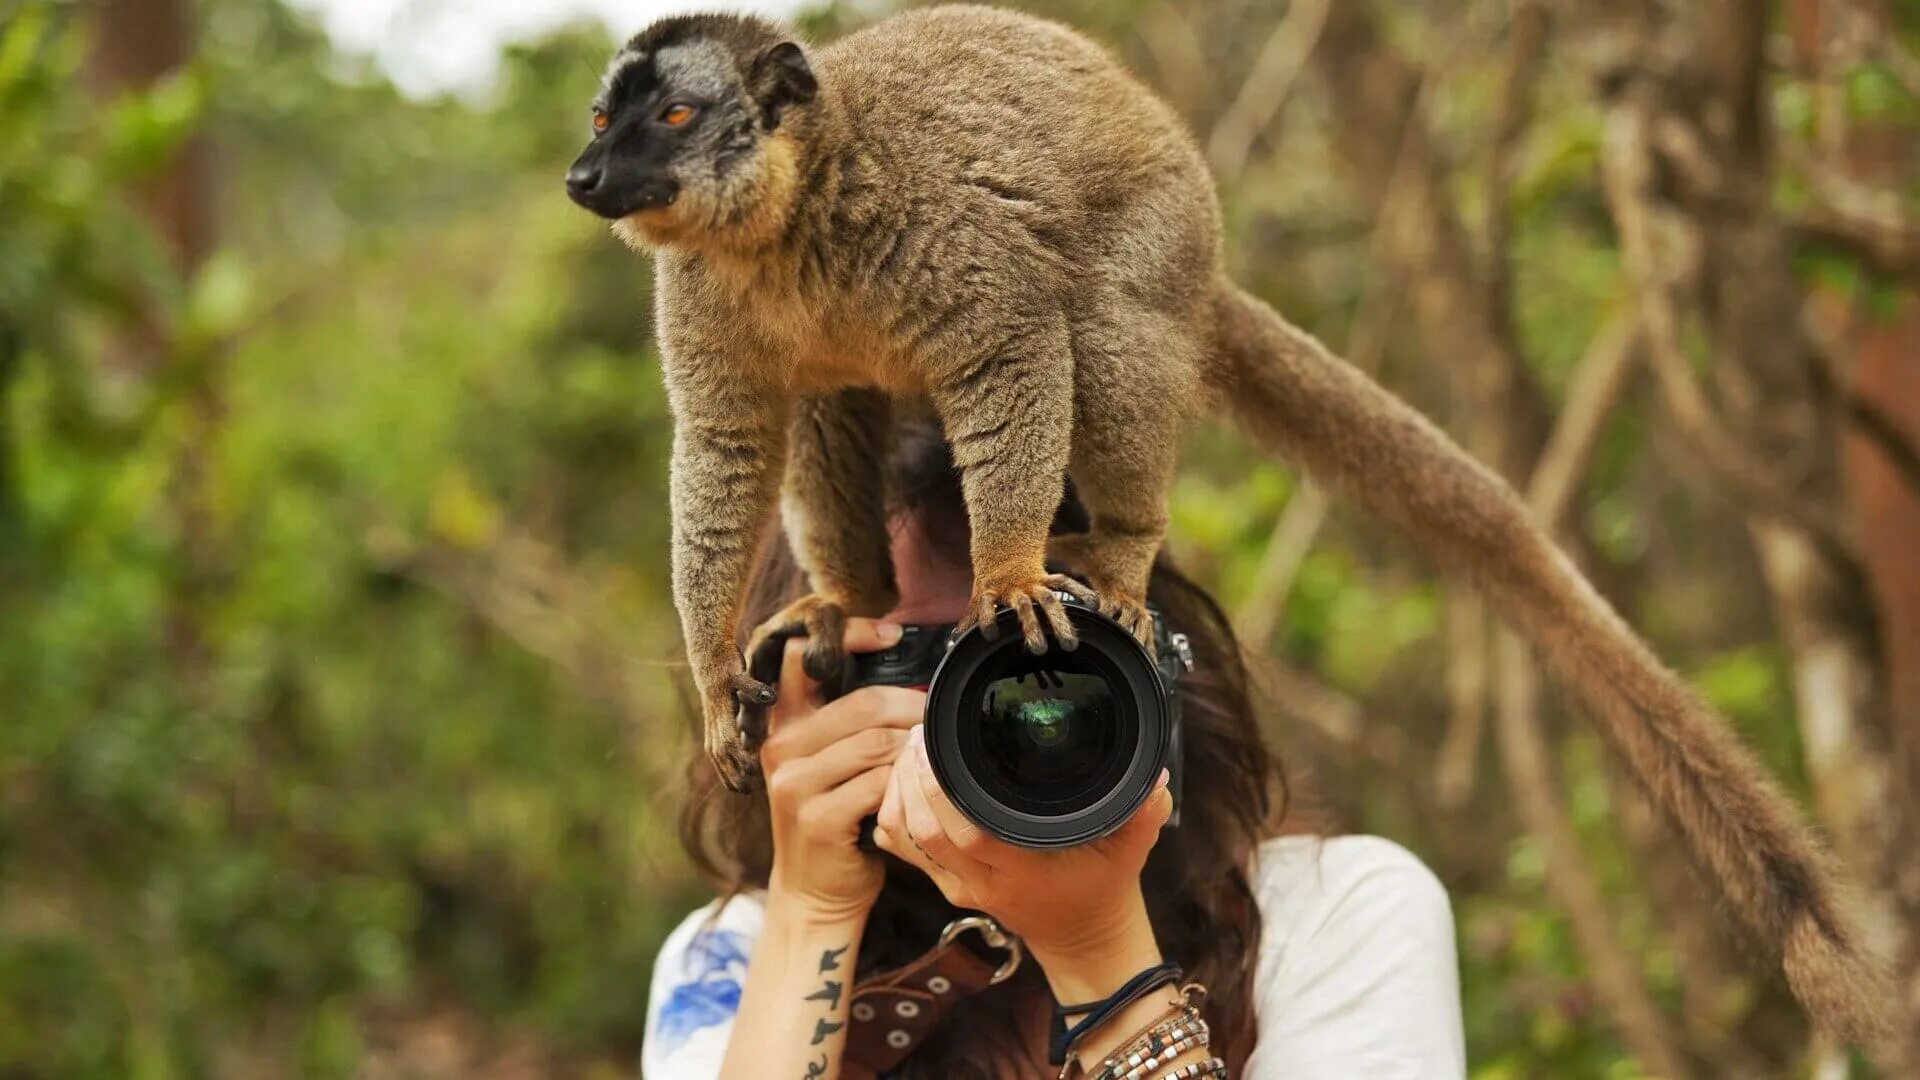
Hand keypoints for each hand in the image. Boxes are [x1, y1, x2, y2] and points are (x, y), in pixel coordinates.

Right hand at [760, 618, 925, 921]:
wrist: (815, 892)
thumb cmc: (837, 819)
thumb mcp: (831, 762)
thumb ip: (852, 721)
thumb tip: (914, 675)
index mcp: (783, 724)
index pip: (803, 657)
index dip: (848, 635)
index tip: (892, 635)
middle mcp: (780, 747)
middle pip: (861, 702)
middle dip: (912, 705)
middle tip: (940, 717)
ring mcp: (794, 784)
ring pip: (875, 742)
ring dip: (916, 747)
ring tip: (936, 755)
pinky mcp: (816, 818)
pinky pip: (878, 783)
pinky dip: (907, 783)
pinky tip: (919, 789)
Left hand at [870, 725, 1173, 959]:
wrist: (1081, 938)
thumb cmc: (1102, 889)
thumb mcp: (1130, 851)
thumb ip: (1143, 814)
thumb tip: (1155, 778)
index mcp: (1020, 871)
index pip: (966, 834)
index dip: (941, 791)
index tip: (937, 744)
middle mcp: (980, 882)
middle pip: (923, 833)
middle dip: (910, 779)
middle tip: (917, 734)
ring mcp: (958, 886)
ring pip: (904, 839)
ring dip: (896, 793)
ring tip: (908, 748)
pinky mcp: (945, 883)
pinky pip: (903, 847)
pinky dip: (894, 811)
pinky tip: (904, 777)